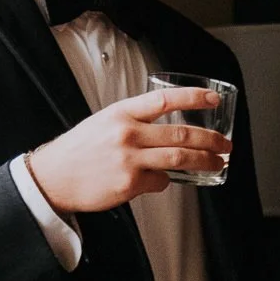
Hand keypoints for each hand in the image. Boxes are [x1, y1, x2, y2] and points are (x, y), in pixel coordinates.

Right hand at [26, 87, 231, 213]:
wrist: (54, 177)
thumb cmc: (81, 151)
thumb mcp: (105, 123)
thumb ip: (136, 123)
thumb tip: (167, 133)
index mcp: (122, 112)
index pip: (165, 99)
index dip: (193, 98)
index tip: (213, 99)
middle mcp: (127, 132)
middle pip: (182, 133)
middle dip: (211, 140)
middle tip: (225, 145)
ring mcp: (130, 158)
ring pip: (180, 157)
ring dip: (205, 161)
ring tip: (218, 163)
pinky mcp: (130, 182)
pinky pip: (162, 181)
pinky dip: (166, 181)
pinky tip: (160, 180)